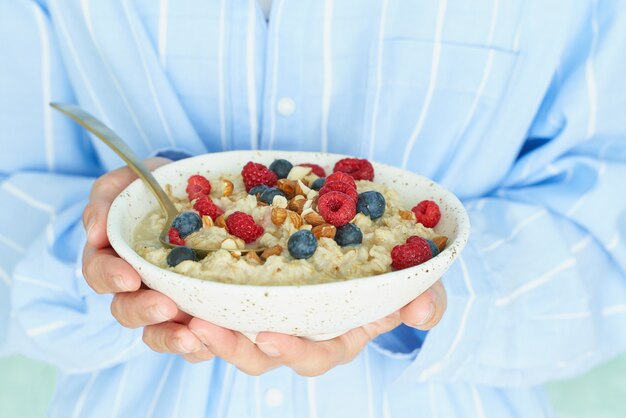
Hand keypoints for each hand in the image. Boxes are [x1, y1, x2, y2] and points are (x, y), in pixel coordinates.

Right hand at [81, 158, 213, 361]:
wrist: (193, 191)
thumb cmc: (153, 187)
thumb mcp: (128, 182)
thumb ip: (107, 199)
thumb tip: (94, 231)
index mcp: (112, 257)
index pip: (99, 274)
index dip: (110, 278)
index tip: (129, 277)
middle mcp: (135, 286)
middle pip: (127, 311)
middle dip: (144, 311)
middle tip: (166, 307)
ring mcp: (165, 300)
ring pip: (157, 332)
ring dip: (171, 337)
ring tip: (191, 337)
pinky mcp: (195, 309)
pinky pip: (194, 336)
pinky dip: (202, 343)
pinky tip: (214, 339)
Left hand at [186, 280, 445, 375]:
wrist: (358, 226)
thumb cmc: (387, 262)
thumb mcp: (412, 274)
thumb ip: (424, 293)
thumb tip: (422, 312)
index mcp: (333, 333)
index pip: (314, 355)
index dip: (292, 352)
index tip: (269, 336)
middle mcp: (293, 326)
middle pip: (256, 353)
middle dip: (229, 347)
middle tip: (202, 328)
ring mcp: (263, 306)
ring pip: (223, 329)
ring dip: (195, 327)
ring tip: (172, 308)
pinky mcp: (237, 281)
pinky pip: (205, 295)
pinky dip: (185, 291)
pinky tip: (164, 274)